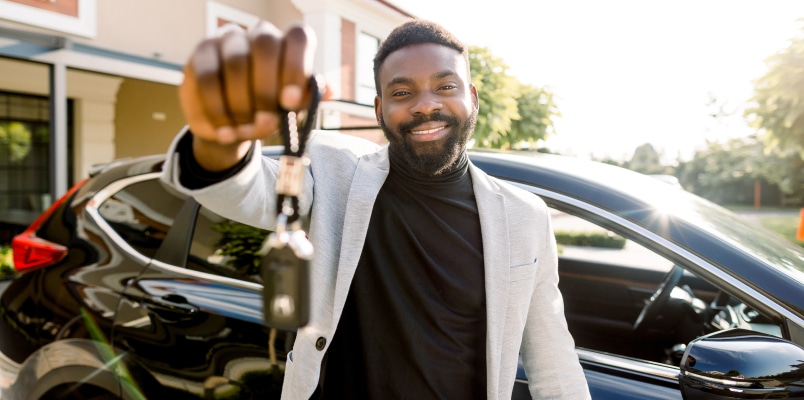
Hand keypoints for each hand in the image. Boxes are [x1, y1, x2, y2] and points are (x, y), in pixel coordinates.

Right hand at [179, 21, 316, 169]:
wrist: (233, 125)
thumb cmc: (269, 109)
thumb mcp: (290, 108)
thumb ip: (306, 98)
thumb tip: (330, 90)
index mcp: (287, 43)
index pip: (298, 38)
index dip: (297, 67)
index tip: (292, 102)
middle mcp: (258, 34)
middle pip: (265, 45)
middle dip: (267, 89)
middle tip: (267, 121)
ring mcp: (227, 40)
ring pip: (234, 63)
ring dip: (241, 104)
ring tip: (245, 131)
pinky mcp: (200, 55)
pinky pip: (207, 79)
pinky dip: (217, 111)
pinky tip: (226, 132)